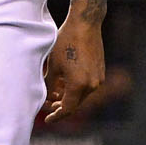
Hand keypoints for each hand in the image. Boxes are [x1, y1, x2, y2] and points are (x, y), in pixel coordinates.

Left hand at [42, 0, 105, 122]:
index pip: (67, 109)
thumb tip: (45, 97)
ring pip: (81, 95)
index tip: (47, 120)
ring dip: (69, 97)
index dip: (56, 116)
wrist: (85, 24)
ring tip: (55, 92)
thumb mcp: (53, 65)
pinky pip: (87, 86)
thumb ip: (49, 84)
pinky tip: (65, 82)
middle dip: (61, 106)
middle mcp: (92, 85)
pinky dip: (76, 88)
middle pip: (75, 104)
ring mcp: (98, 79)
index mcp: (79, 85)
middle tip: (48, 106)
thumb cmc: (65, 42)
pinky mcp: (100, 72)